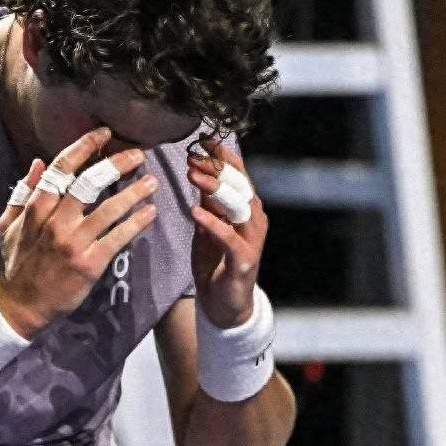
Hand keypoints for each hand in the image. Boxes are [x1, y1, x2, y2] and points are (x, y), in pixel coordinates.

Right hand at [0, 127, 157, 336]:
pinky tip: (150, 212)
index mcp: (36, 209)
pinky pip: (118, 238)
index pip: (62, 168)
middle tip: (138, 154)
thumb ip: (22, 193)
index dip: (84, 146)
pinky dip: (136, 223)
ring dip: (134, 192)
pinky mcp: (90, 264)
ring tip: (152, 181)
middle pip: (90, 182)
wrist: (21, 306)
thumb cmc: (16, 265)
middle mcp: (56, 222)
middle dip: (117, 163)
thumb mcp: (7, 226)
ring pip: (109, 208)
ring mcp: (74, 243)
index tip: (104, 134)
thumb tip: (39, 163)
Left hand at [186, 137, 267, 328]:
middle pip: (239, 185)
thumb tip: (197, 173)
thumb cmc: (216, 264)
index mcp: (246, 208)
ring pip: (237, 206)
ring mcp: (251, 239)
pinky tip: (195, 212)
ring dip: (214, 188)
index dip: (222, 156)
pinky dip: (212, 224)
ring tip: (192, 174)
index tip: (202, 139)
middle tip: (192, 155)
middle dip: (216, 167)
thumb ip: (206, 204)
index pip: (238, 174)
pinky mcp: (243, 260)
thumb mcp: (206, 228)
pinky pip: (228, 238)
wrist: (224, 306)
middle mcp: (254, 219)